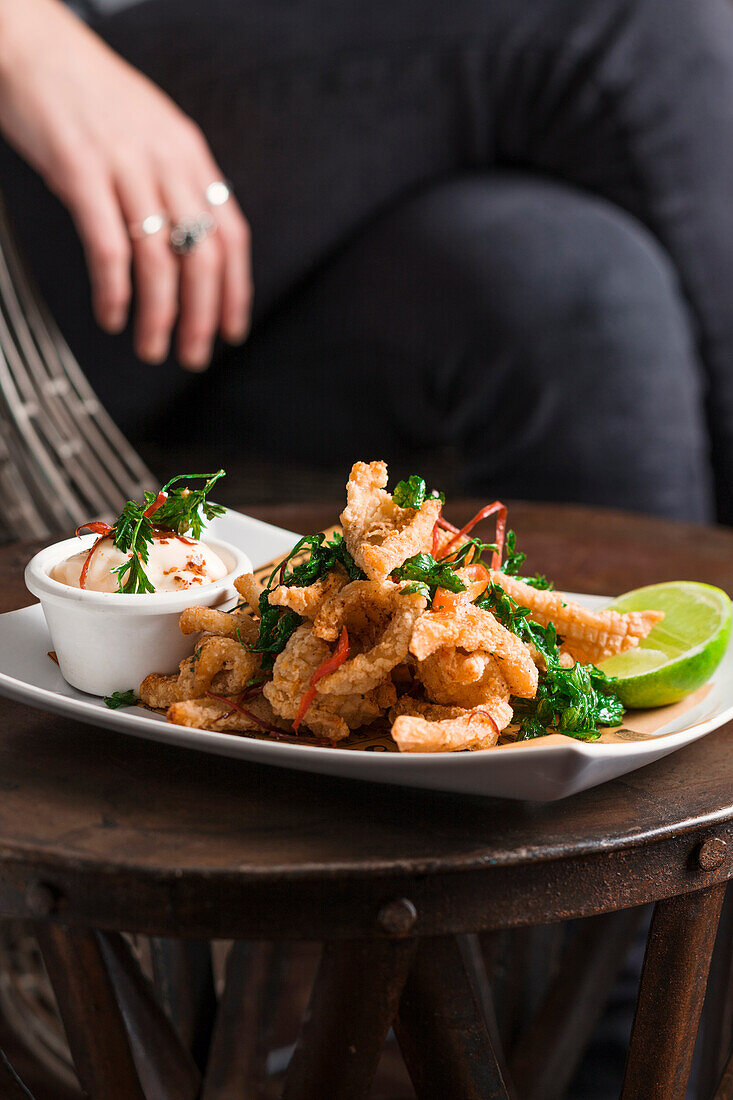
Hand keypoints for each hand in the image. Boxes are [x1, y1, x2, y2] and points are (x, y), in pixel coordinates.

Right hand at [0, 0, 251, 368]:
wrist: (28, 42)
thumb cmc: (84, 93)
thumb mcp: (147, 133)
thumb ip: (171, 183)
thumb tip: (186, 243)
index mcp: (188, 154)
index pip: (231, 235)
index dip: (236, 291)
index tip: (233, 330)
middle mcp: (165, 159)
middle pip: (202, 255)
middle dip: (202, 317)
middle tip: (193, 356)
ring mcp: (124, 163)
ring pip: (159, 258)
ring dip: (158, 315)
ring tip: (150, 347)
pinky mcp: (80, 168)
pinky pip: (108, 245)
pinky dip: (114, 290)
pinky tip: (112, 315)